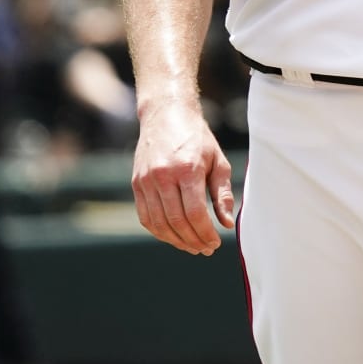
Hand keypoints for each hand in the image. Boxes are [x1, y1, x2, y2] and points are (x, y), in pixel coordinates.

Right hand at [131, 100, 233, 255]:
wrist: (166, 114)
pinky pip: (146, 217)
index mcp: (187, 169)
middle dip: (193, 241)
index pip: (194, 213)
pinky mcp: (136, 184)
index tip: (216, 243)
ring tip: (192, 246)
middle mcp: (163, 176)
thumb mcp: (218, 161)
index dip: (205, 233)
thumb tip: (226, 224)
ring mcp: (146, 181)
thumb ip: (222, 193)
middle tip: (206, 249)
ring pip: (159, 224)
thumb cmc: (197, 139)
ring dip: (176, 241)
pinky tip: (174, 236)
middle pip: (177, 222)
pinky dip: (159, 231)